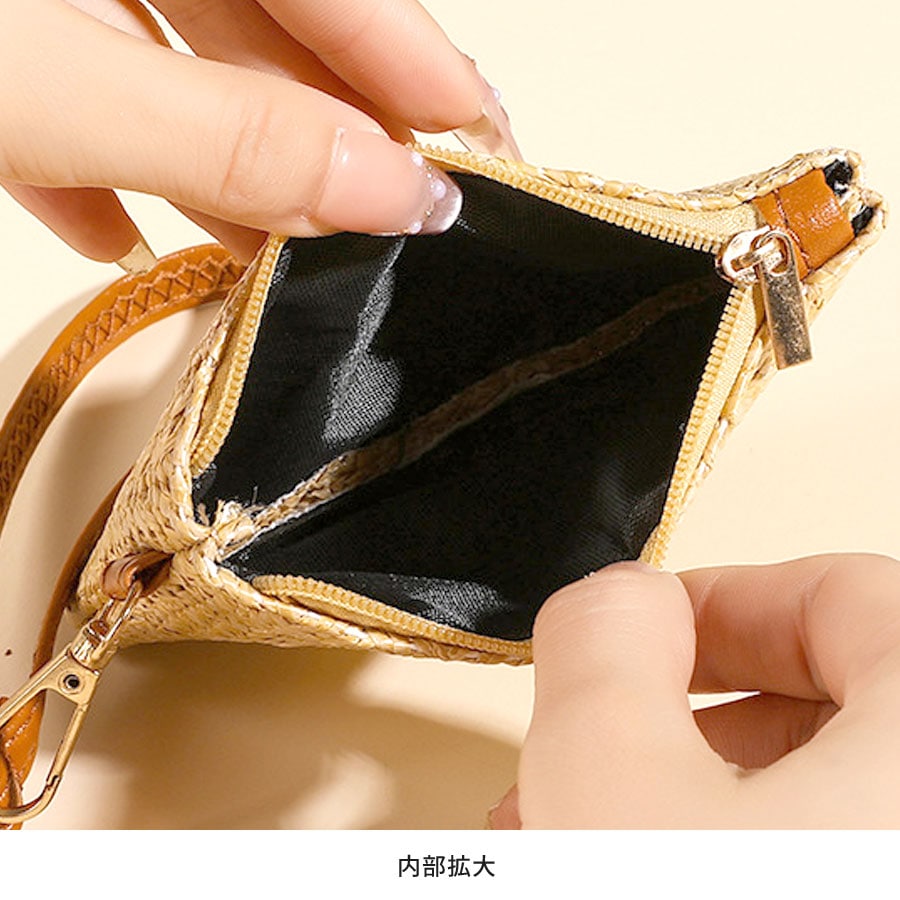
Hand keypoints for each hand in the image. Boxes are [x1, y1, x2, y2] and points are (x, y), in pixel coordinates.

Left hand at [0, 0, 517, 265]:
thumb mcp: (39, 89)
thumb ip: (217, 136)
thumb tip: (387, 186)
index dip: (408, 54)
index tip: (481, 142)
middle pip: (253, 27)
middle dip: (323, 131)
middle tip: (396, 218)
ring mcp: (28, 7)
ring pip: (162, 79)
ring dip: (218, 174)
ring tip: (278, 261)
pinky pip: (66, 107)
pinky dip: (96, 175)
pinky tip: (115, 237)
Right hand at [491, 556, 899, 827]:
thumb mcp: (612, 784)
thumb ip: (607, 643)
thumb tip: (620, 597)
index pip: (849, 595)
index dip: (721, 599)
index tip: (643, 629)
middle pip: (837, 700)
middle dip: (685, 710)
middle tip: (608, 731)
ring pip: (822, 796)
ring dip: (690, 792)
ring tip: (584, 822)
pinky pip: (819, 857)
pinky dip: (724, 852)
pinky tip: (627, 864)